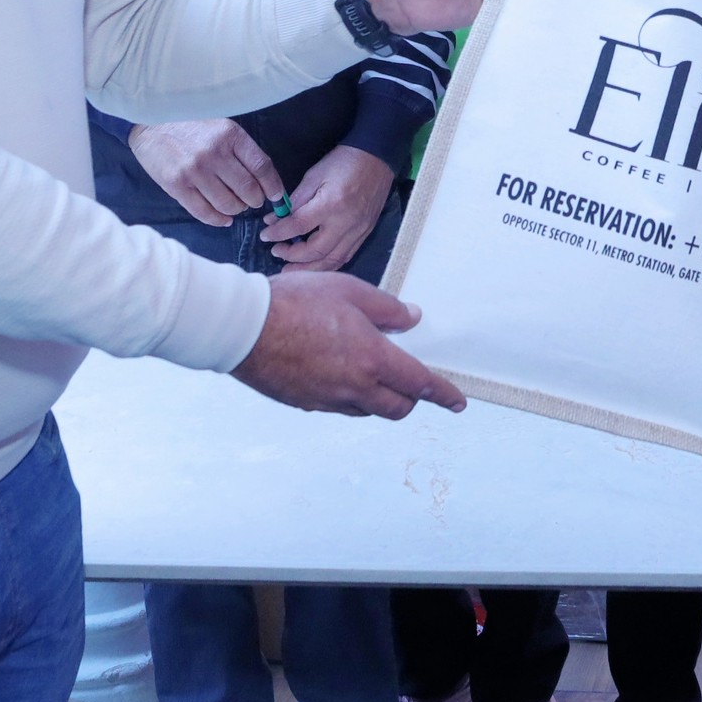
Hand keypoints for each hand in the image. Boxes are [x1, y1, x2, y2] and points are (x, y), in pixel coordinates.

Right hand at [129, 118, 284, 225]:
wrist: (150, 120)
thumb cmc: (191, 123)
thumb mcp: (221, 125)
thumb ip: (240, 149)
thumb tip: (264, 181)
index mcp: (230, 135)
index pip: (262, 167)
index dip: (274, 186)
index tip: (277, 196)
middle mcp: (214, 153)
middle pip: (248, 189)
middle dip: (255, 200)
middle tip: (252, 200)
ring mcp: (194, 171)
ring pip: (228, 204)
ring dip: (236, 210)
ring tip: (235, 205)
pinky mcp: (176, 185)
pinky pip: (204, 212)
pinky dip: (218, 220)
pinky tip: (223, 218)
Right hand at [232, 270, 465, 418]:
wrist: (244, 327)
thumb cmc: (296, 302)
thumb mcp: (350, 291)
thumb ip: (387, 309)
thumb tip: (412, 318)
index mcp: (373, 360)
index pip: (419, 384)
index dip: (442, 394)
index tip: (457, 401)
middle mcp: (354, 388)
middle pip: (397, 407)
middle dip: (411, 398)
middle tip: (412, 383)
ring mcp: (328, 400)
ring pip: (368, 410)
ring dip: (380, 398)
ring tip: (372, 374)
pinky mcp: (305, 403)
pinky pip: (339, 407)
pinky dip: (350, 397)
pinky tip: (339, 374)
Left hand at [259, 145, 393, 271]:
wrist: (377, 158)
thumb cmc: (343, 163)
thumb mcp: (314, 176)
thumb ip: (295, 201)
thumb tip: (274, 219)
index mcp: (330, 204)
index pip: (298, 226)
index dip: (278, 233)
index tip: (265, 236)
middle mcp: (346, 222)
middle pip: (315, 250)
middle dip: (292, 256)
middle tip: (276, 252)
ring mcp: (358, 231)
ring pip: (331, 260)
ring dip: (309, 268)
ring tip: (291, 269)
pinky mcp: (365, 233)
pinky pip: (345, 256)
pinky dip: (328, 264)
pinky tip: (314, 265)